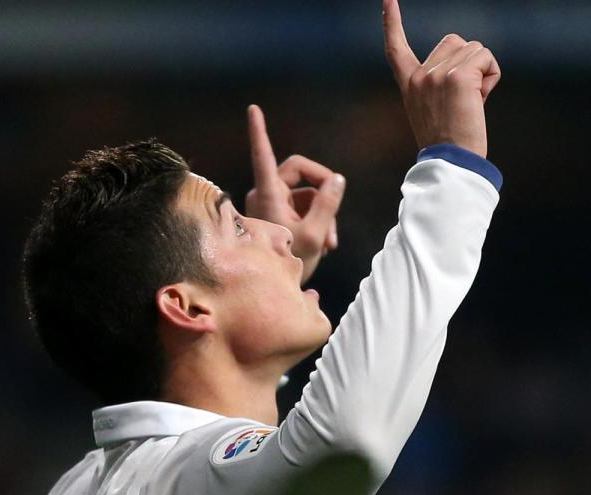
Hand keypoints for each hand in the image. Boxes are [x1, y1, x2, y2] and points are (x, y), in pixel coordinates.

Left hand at [245, 104, 344, 283]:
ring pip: (304, 194)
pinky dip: (315, 220)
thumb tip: (337, 180)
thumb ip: (327, 204)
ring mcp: (270, 203)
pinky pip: (301, 206)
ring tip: (330, 243)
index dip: (259, 132)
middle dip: (322, 191)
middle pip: (299, 172)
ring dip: (322, 213)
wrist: (274, 289)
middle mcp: (266, 194)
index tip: (253, 109)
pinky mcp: (276, 214)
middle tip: (335, 213)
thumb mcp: (314, 235)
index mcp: (268, 194)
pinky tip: (323, 244)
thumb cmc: (288, 263)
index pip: (264, 156)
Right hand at [382, 0, 500, 157]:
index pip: (396, 48)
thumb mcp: (433, 110)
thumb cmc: (449, 144)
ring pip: (475, 50)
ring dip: (483, 72)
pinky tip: (482, 100)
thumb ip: (440, 84)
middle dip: (469, 64)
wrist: (451, 164)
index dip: (392, 22)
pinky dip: (492, 76)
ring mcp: (437, 74)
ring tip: (472, 103)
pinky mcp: (458, 77)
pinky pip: (487, 59)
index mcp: (409, 84)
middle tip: (465, 100)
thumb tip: (468, 68)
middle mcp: (420, 75)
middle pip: (455, 42)